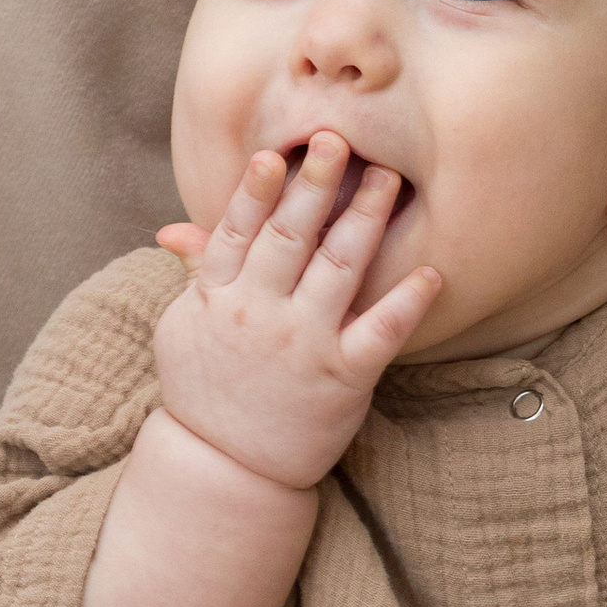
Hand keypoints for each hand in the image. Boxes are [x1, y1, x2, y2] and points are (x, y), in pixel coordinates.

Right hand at [150, 135, 441, 492]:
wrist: (225, 467)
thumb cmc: (204, 391)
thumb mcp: (182, 329)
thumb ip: (194, 275)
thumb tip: (174, 228)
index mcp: (217, 298)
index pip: (237, 231)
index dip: (256, 191)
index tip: (276, 154)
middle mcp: (259, 314)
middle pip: (291, 236)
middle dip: (316, 184)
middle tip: (340, 138)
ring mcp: (303, 344)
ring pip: (339, 268)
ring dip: (365, 218)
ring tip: (388, 179)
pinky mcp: (343, 378)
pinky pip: (381, 332)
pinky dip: (408, 301)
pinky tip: (432, 272)